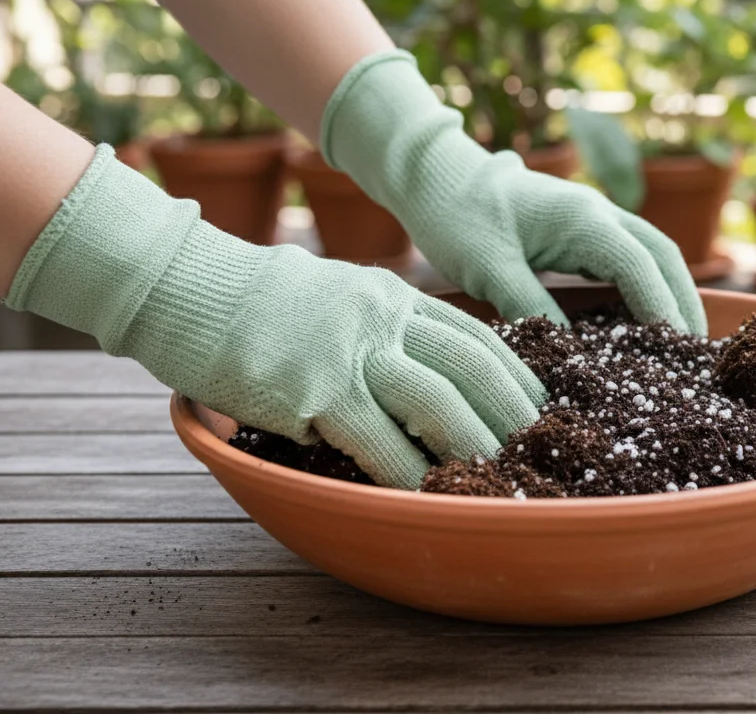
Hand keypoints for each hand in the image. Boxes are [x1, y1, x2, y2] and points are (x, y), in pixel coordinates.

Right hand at [6, 146, 543, 487]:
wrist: (185, 287)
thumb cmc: (260, 302)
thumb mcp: (341, 295)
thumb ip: (386, 326)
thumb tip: (426, 372)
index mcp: (395, 298)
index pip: (477, 336)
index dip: (517, 375)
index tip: (543, 407)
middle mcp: (384, 320)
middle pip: (474, 367)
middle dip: (514, 414)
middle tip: (539, 452)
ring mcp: (350, 353)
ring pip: (438, 403)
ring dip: (475, 448)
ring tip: (500, 481)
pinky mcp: (314, 390)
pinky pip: (377, 440)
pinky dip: (409, 473)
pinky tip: (428, 495)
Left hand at [320, 51, 707, 334]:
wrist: (435, 176)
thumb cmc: (456, 217)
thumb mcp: (488, 269)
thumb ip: (532, 308)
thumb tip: (571, 356)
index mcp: (583, 218)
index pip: (641, 266)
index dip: (664, 308)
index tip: (676, 350)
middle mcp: (600, 213)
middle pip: (664, 256)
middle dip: (685, 302)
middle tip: (694, 354)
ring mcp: (595, 218)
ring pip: (653, 255)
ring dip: (672, 293)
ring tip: (679, 344)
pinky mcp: (583, 229)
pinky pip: (631, 258)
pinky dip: (648, 287)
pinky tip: (643, 322)